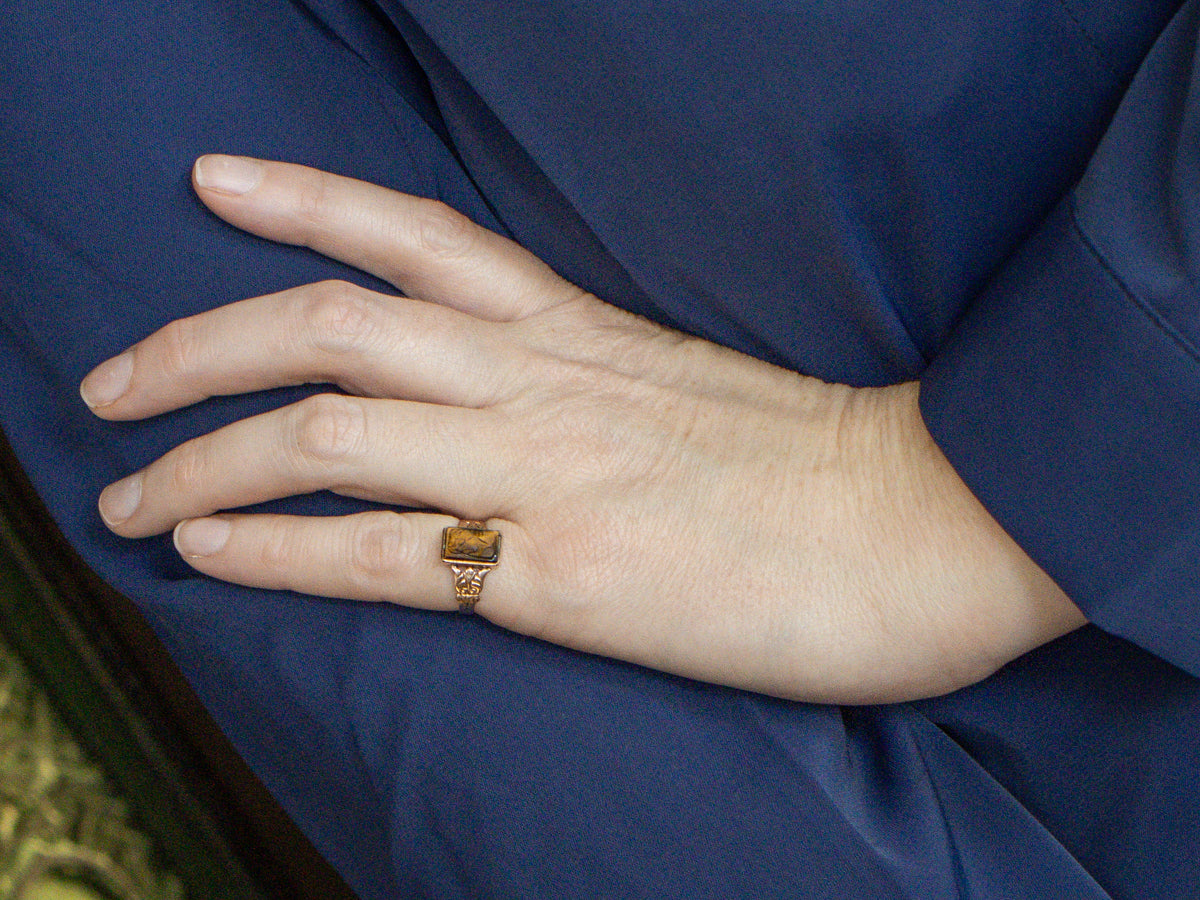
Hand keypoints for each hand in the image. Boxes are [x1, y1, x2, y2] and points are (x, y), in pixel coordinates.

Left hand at [81, 155, 1084, 702]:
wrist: (925, 522)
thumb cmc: (816, 461)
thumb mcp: (681, 388)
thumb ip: (586, 386)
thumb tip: (510, 412)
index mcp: (577, 328)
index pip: (414, 236)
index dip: (302, 198)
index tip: (215, 183)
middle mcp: (542, 378)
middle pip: (329, 321)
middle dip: (197, 340)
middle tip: (108, 384)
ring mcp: (545, 468)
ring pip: (326, 427)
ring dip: (201, 456)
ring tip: (125, 495)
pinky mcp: (559, 575)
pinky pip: (377, 552)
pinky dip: (272, 547)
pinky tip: (204, 551)